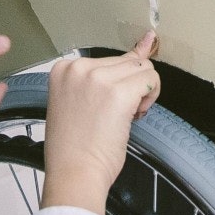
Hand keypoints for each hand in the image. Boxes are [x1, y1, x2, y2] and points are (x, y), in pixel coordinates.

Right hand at [41, 32, 160, 214]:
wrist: (73, 174)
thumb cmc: (75, 147)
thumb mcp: (79, 101)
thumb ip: (106, 75)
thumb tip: (148, 40)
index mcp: (64, 68)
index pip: (109, 59)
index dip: (116, 83)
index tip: (107, 104)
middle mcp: (78, 68)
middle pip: (127, 62)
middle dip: (131, 86)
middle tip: (118, 115)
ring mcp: (98, 78)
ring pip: (142, 68)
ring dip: (142, 92)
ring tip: (126, 116)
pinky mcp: (118, 92)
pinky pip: (150, 80)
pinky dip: (151, 97)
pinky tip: (136, 115)